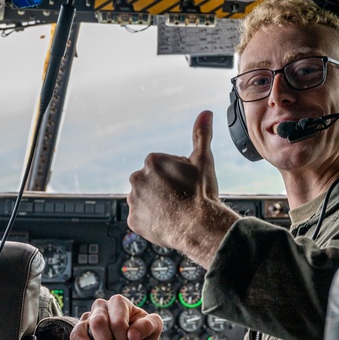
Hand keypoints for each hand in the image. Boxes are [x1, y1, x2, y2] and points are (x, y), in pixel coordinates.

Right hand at [70, 294, 161, 339]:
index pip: (117, 320)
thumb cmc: (143, 336)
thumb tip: (132, 334)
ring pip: (79, 333)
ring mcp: (86, 321)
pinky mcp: (78, 337)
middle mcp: (100, 308)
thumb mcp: (154, 328)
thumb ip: (149, 325)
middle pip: (97, 323)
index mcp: (118, 303)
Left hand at [127, 110, 237, 265]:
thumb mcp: (203, 160)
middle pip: (152, 182)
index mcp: (152, 161)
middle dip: (164, 188)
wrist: (199, 226)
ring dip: (156, 204)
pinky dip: (151, 220)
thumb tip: (206, 113)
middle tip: (182, 198)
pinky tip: (167, 221)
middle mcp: (137, 178)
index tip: (187, 184)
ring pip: (145, 199)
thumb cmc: (201, 193)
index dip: (178, 175)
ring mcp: (133, 200)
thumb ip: (201, 135)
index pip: (163, 166)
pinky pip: (141, 218)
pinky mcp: (132, 220)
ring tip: (175, 211)